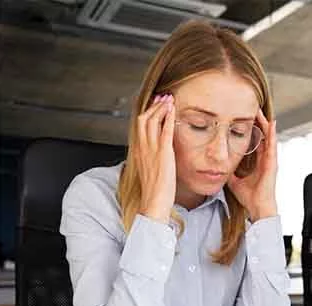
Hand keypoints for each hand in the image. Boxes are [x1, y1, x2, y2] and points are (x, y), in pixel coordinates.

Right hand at [135, 94, 176, 223]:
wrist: (153, 202)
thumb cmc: (155, 190)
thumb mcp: (150, 170)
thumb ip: (152, 159)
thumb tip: (157, 154)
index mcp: (139, 152)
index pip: (140, 126)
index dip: (147, 113)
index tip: (155, 105)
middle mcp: (142, 148)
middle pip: (144, 119)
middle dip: (153, 106)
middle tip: (163, 97)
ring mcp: (151, 151)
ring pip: (152, 121)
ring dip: (160, 108)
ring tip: (169, 99)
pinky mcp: (163, 154)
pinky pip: (164, 131)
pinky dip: (167, 118)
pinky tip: (173, 110)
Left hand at [228, 110, 277, 220]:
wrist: (258, 208)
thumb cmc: (250, 198)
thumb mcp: (234, 182)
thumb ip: (229, 173)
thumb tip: (218, 167)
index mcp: (258, 163)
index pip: (255, 142)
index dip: (251, 130)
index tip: (245, 119)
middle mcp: (266, 160)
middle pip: (263, 136)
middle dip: (259, 123)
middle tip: (252, 109)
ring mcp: (270, 161)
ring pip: (268, 137)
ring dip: (265, 124)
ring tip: (261, 111)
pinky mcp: (273, 163)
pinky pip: (272, 145)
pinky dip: (272, 134)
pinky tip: (271, 123)